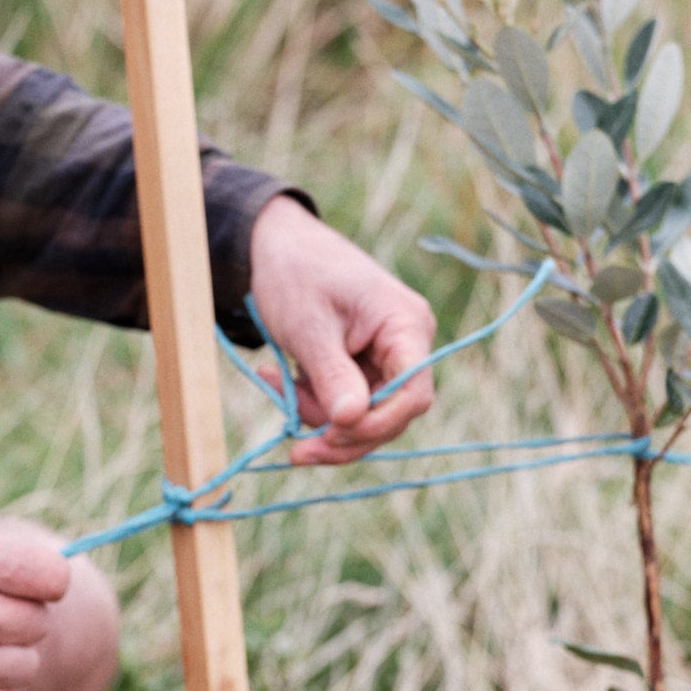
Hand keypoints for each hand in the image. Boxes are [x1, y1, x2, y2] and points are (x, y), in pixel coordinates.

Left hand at [246, 197, 435, 468]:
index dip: (378, 424)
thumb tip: (350, 421)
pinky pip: (350, 404)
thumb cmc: (296, 274)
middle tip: (295, 442)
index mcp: (406, 324)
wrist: (277, 247)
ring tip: (276, 386)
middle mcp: (407, 344)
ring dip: (321, 418)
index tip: (330, 434)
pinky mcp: (365, 367)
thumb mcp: (309, 326)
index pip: (414, 394)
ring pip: (367, 416)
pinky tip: (282, 383)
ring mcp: (387, 357)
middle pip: (391, 414)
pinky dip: (316, 405)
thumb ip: (332, 375)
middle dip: (342, 432)